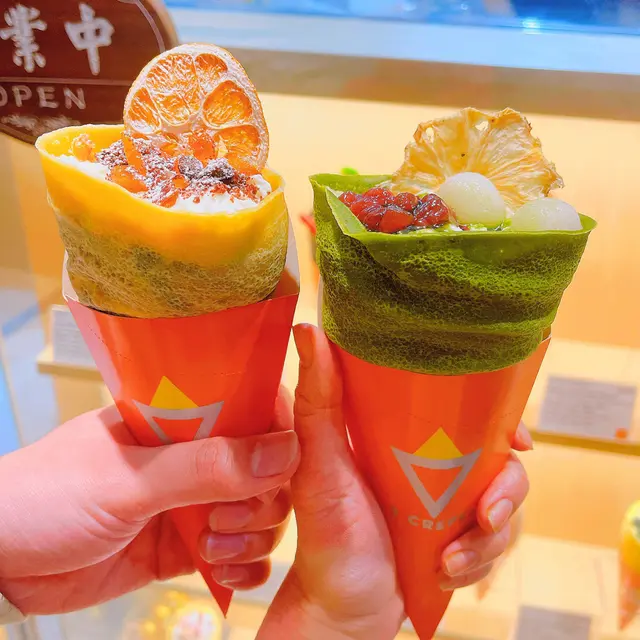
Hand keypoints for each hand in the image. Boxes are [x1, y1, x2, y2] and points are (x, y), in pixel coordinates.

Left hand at [0, 391, 298, 614]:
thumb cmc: (47, 497)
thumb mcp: (128, 479)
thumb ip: (205, 466)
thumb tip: (284, 451)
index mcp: (180, 417)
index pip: (251, 406)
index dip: (279, 430)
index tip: (289, 461)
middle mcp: (192, 455)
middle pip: (266, 466)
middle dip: (264, 496)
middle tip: (227, 518)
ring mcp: (190, 501)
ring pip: (257, 510)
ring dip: (253, 535)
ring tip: (214, 548)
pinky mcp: (183, 545)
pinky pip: (236, 551)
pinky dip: (243, 565)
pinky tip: (225, 572)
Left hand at [259, 325, 531, 638]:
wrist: (342, 606)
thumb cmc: (325, 532)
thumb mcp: (319, 462)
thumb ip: (317, 400)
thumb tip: (307, 328)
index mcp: (406, 433)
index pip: (466, 406)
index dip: (499, 415)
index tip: (515, 435)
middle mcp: (434, 462)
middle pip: (500, 458)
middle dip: (503, 492)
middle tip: (484, 516)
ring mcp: (449, 500)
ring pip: (505, 505)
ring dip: (486, 539)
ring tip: (449, 561)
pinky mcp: (458, 537)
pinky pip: (496, 543)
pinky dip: (477, 562)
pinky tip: (446, 573)